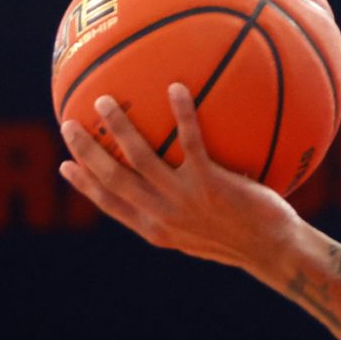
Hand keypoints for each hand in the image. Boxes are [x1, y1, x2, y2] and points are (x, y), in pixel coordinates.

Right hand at [59, 85, 301, 271]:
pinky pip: (191, 142)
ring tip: (103, 101)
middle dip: (87, 151)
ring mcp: (185, 200)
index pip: (110, 205)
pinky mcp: (211, 185)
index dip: (85, 185)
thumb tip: (170, 190)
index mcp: (156, 229)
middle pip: (112, 179)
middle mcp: (163, 216)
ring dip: (119, 128)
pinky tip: (176, 88)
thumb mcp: (202, 234)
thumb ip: (179, 214)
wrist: (274, 251)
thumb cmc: (244, 239)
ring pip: (139, 158)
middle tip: (68, 124)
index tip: (65, 165)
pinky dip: (182, 114)